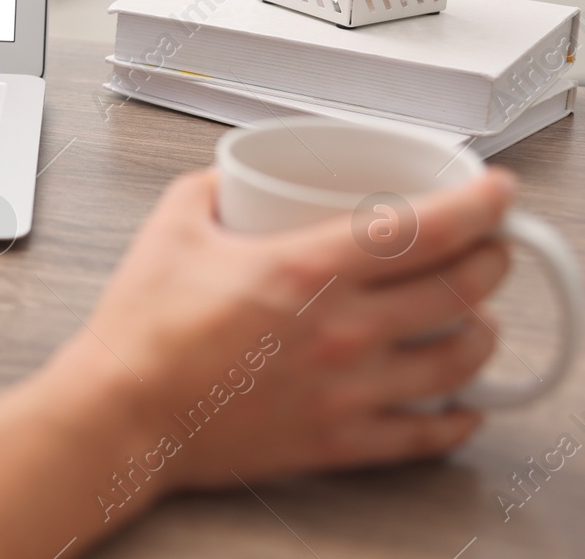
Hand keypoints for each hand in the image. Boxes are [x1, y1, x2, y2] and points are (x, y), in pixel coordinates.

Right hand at [39, 167, 513, 509]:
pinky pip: (424, 435)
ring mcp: (346, 390)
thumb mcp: (172, 227)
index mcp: (304, 269)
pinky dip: (456, 418)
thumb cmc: (141, 330)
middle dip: (492, 260)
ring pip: (457, 360)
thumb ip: (213, 187)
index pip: (423, 228)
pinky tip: (460, 405)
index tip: (496, 192)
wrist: (121, 413)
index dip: (479, 203)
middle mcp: (340, 330)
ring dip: (482, 332)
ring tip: (476, 317)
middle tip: (490, 247)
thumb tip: (239, 177)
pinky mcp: (336, 440)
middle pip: (459, 288)